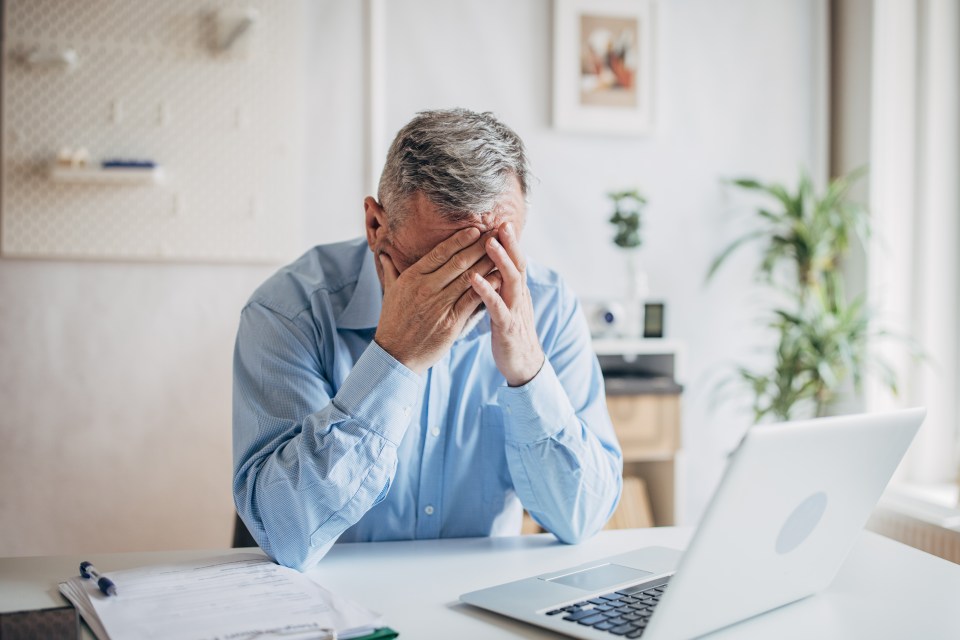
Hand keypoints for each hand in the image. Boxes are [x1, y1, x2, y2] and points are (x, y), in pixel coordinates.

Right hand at [375, 227, 502, 374]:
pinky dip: (487, 287)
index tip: (476, 229)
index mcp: (412, 278)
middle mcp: (425, 288)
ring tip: (501, 251)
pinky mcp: (450, 322)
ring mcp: (438, 305)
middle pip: (457, 261)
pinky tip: (499, 278)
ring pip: (468, 278)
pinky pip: (472, 300)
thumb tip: (383, 254)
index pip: (440, 253)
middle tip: (495, 233)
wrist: (396, 354)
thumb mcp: (389, 292)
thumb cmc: (394, 322)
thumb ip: (391, 271)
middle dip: (479, 246)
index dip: (460, 239)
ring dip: (486, 263)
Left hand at [470, 222, 544, 385]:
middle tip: (501, 223)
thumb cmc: (510, 332)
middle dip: (510, 243)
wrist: (523, 364)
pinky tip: (474, 279)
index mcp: (517, 291)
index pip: (515, 261)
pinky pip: (497, 307)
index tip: (501, 221)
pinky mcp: (506, 327)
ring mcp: (514, 311)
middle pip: (517, 265)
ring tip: (489, 243)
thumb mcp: (507, 305)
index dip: (510, 242)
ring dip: (501, 260)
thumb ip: (502, 286)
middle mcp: (519, 297)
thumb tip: (494, 266)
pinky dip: (486, 291)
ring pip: (511, 281)